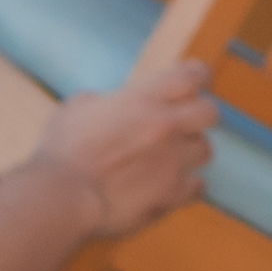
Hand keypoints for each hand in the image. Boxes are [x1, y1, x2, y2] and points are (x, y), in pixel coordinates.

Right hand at [24, 56, 218, 241]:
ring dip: (191, 152)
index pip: (191, 76)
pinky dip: (187, 186)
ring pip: (205, 150)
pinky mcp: (172, 194)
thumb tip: (110, 105)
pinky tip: (171, 187)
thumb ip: (105, 101)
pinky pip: (197, 187)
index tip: (194, 77)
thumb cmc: (62, 150)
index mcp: (144, 99)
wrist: (62, 196)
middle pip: (209, 112)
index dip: (196, 74)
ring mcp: (173, 161)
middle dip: (200, 115)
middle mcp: (166, 126)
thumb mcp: (77, 107)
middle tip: (185, 122)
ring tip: (171, 158)